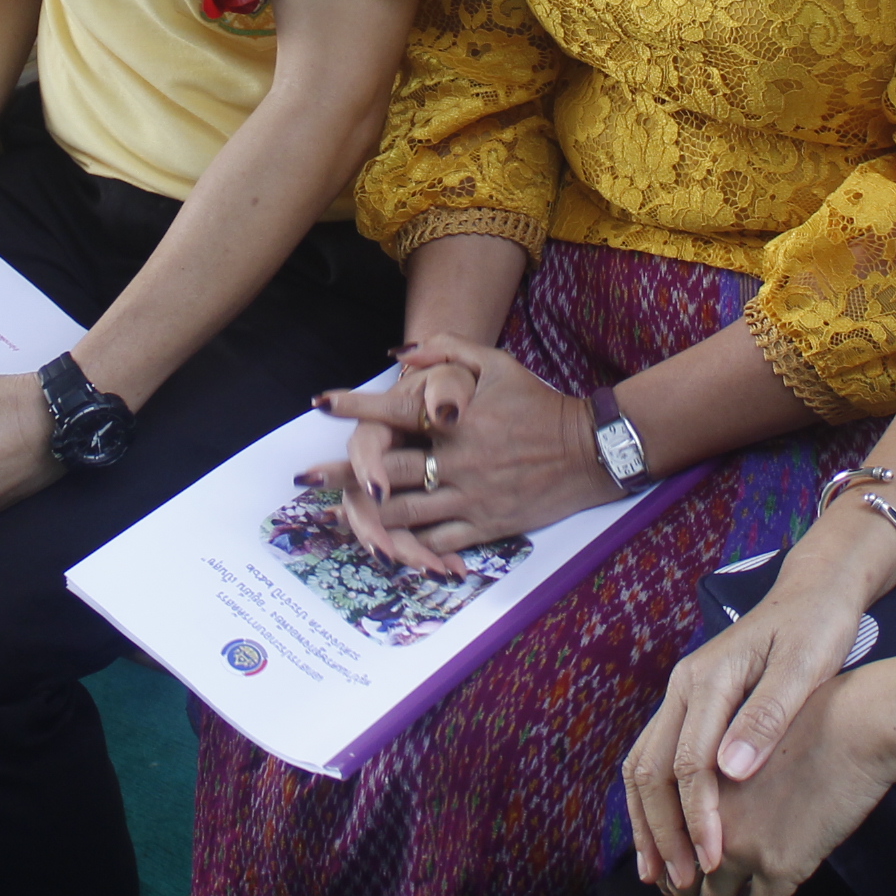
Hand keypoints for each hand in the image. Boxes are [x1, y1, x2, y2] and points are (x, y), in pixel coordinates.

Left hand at [309, 338, 620, 574]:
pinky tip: (382, 545)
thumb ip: (448, 350)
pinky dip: (407, 546)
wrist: (589, 450)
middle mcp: (457, 459)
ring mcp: (470, 495)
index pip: (394, 410)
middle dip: (341, 474)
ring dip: (365, 514)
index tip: (321, 403)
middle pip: (387, 470)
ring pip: (403, 512)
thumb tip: (398, 353)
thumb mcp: (498, 363)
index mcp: (456, 419)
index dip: (354, 405)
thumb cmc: (538, 402)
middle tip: (306, 478)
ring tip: (335, 515)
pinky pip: (436, 543)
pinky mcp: (486, 525)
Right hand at [623, 537, 873, 893]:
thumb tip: (730, 771)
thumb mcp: (804, 669)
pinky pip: (658, 757)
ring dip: (648, 820)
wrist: (815, 594)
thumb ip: (767, 717)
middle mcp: (683, 686)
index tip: (714, 861)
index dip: (698, 817)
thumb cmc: (817, 629)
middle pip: (652, 767)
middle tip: (682, 881)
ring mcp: (682, 694)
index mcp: (707, 677)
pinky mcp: (691, 705)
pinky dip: (655, 801)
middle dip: (662, 830)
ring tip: (659, 871)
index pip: (689, 762)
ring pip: (644, 764)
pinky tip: (667, 833)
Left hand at [668, 659, 895, 895]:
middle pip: (681, 876)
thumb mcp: (739, 738)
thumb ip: (714, 773)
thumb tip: (704, 807)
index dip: (667, 859)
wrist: (854, 728)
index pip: (661, 835)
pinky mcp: (780, 867)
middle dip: (690, 890)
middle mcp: (705, 817)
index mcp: (692, 782)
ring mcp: (741, 845)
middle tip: (702, 894)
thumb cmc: (806, 721)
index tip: (675, 872)